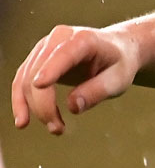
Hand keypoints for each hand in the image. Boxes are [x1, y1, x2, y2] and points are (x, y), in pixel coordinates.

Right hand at [10, 25, 139, 136]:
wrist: (118, 49)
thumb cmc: (120, 62)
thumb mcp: (119, 79)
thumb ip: (98, 91)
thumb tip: (73, 106)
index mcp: (84, 39)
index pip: (64, 54)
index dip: (52, 69)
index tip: (40, 85)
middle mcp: (59, 38)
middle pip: (39, 72)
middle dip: (44, 104)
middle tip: (58, 129)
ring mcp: (44, 47)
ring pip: (26, 78)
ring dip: (32, 107)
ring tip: (53, 128)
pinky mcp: (37, 59)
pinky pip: (21, 81)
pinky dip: (21, 101)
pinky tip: (23, 120)